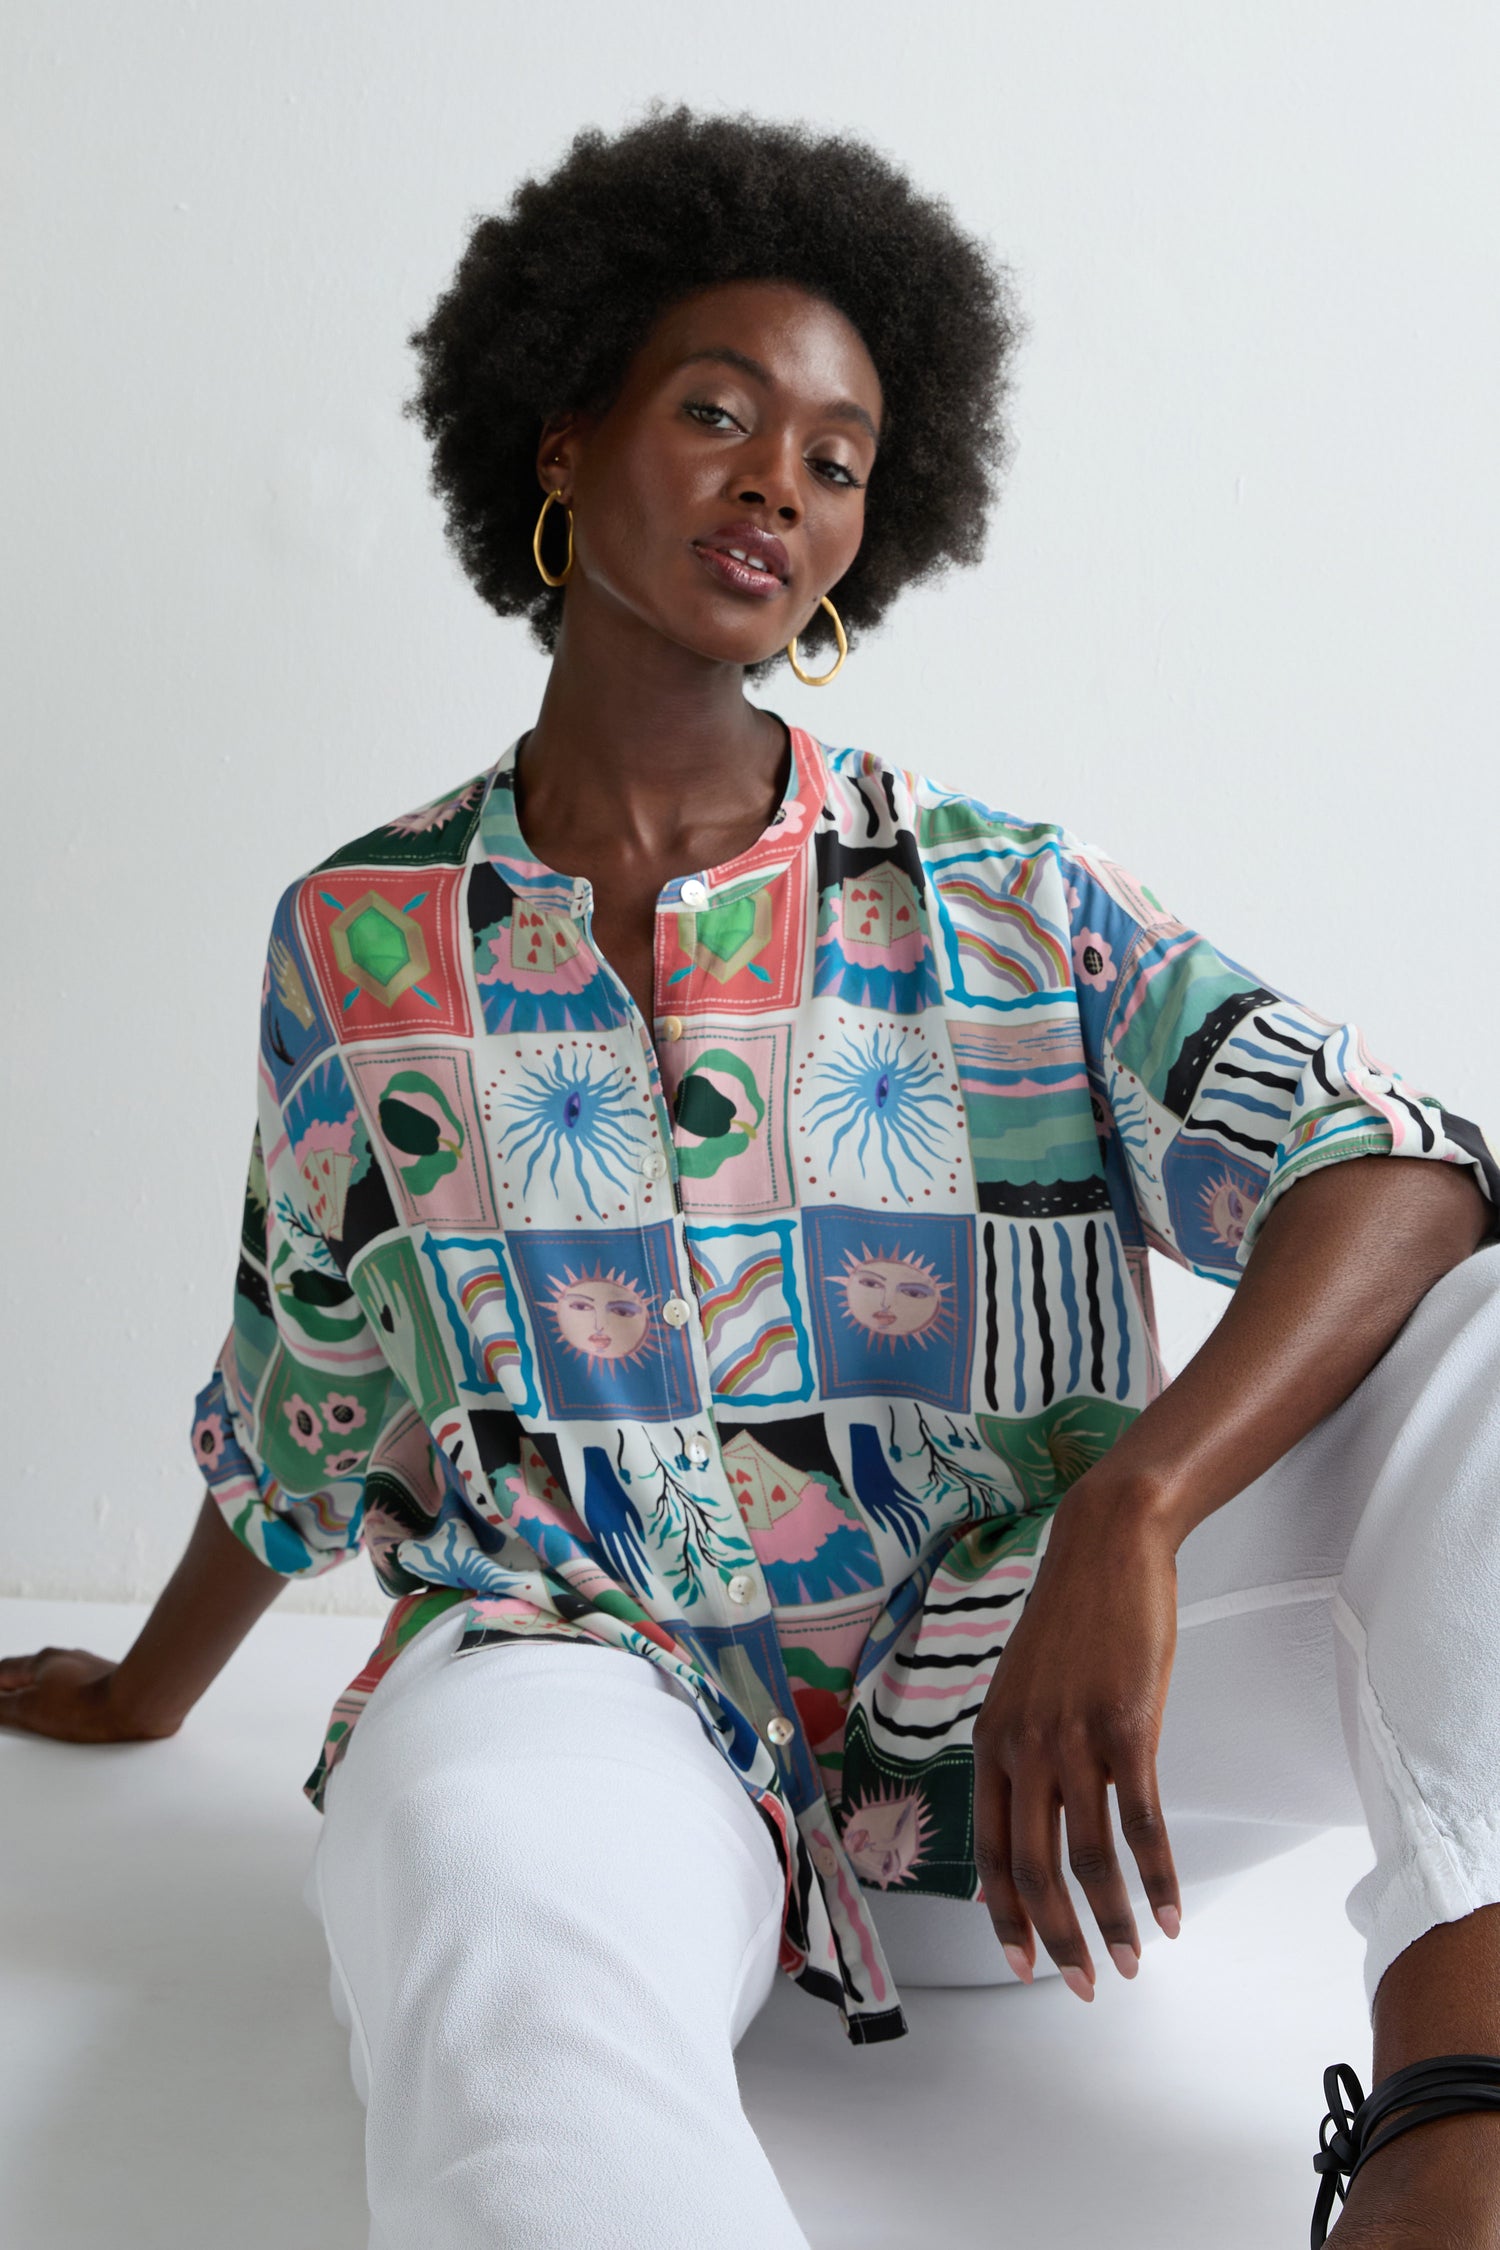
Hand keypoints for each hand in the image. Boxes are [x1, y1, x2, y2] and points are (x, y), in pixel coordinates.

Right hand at [0, 1646, 180, 1742]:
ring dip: (39, 1688)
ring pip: (54, 1676)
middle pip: (29, 1671)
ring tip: (33, 1704)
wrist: (139, 1704)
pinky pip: (76, 1686)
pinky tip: (69, 1709)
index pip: (4, 1670)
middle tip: (8, 1699)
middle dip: (14, 1685)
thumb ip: (1, 1707)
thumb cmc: (88, 1707)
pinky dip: (63, 1695)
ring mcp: (88, 1668)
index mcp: (41, 1661)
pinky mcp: (108, 1680)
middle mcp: (65, 1659)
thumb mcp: (29, 1710)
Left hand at [971, 1480, 1181, 1998]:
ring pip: (1090, 1858)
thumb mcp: (1023, 1690)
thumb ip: (1020, 1753)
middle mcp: (1022, 1748)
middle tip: (1087, 1984)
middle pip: (1034, 1868)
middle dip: (1059, 1939)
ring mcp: (1073, 1740)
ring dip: (1114, 1920)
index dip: (1004, 1915)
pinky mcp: (1127, 1729)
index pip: (987, 1850)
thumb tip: (1026, 1818)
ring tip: (1137, 1960)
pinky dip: (1158, 1878)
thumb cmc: (1072, 1621)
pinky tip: (1172, 1912)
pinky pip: (1142, 1824)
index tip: (1023, 1964)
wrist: (1105, 1550)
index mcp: (990, 1742)